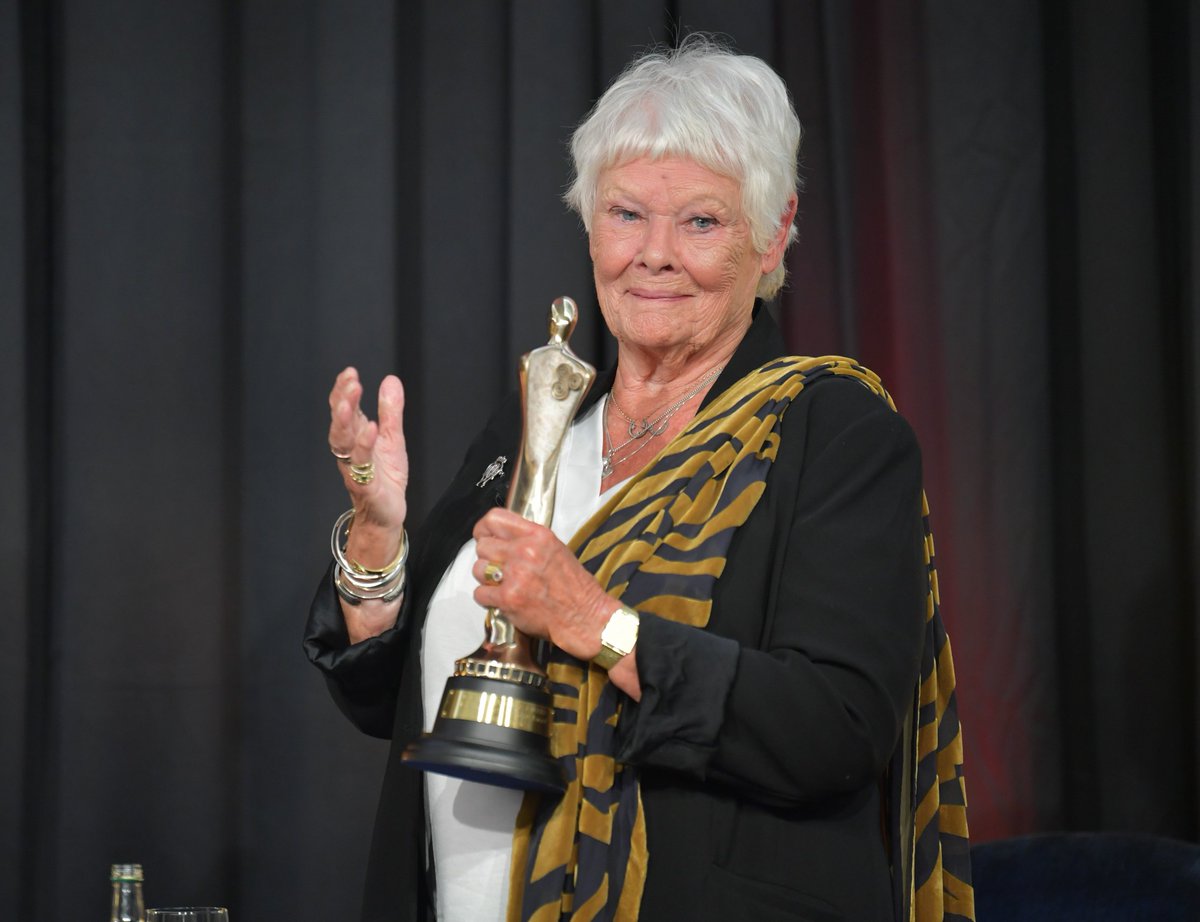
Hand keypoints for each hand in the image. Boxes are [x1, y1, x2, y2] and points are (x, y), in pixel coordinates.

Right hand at [328, 367, 408, 542]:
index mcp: (355, 436)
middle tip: (350, 382)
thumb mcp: (393, 438)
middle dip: (342, 400)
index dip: (344, 390)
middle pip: (340, 422)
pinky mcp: (365, 485)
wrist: (387, 513)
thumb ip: (391, 411)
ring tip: (350, 403)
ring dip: (344, 421)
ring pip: (343, 442)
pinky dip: (364, 446)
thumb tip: (390, 380)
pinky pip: (361, 465)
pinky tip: (370, 429)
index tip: (349, 372)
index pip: (344, 408)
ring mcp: (355, 467)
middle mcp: (349, 450)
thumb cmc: (386, 477)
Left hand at [470, 508, 613, 659]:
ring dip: (487, 579)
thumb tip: (503, 539)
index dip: (483, 529)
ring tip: (503, 585)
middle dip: (487, 558)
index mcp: (538, 535)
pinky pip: (480, 593)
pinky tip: (503, 600)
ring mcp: (515, 575)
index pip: (494, 519)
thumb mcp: (556, 549)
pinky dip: (488, 599)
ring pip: (478, 569)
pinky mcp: (508, 599)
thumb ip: (529, 540)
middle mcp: (525, 552)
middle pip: (482, 546)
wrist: (584, 617)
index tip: (484, 537)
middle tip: (499, 569)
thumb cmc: (574, 587)